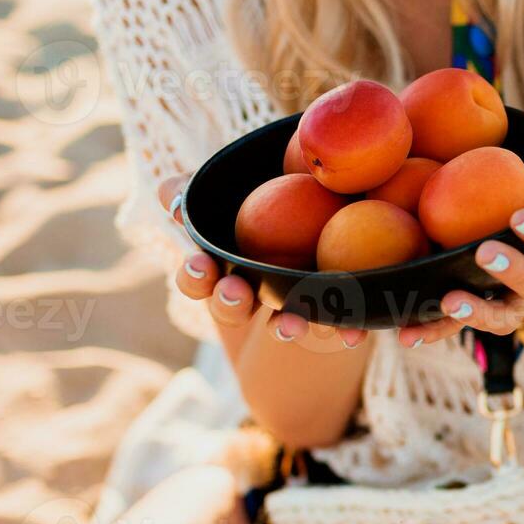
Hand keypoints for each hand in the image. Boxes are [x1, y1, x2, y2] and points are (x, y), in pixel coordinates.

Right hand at [159, 175, 366, 348]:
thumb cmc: (253, 197)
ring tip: (289, 325)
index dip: (194, 276)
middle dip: (230, 304)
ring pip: (281, 323)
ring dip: (283, 326)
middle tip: (237, 291)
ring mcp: (289, 307)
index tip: (200, 264)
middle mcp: (252, 295)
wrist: (321, 207)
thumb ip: (193, 191)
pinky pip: (336, 326)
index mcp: (220, 270)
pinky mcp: (329, 314)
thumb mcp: (222, 191)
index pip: (197, 280)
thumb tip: (171, 196)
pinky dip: (343, 332)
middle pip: (232, 308)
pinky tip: (353, 333)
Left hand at [397, 143, 523, 346]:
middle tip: (485, 252)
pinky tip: (408, 335)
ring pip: (506, 316)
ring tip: (450, 301)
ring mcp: (516, 294)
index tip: (519, 218)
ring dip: (480, 313)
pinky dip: (436, 330)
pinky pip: (462, 323)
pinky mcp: (483, 301)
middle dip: (515, 273)